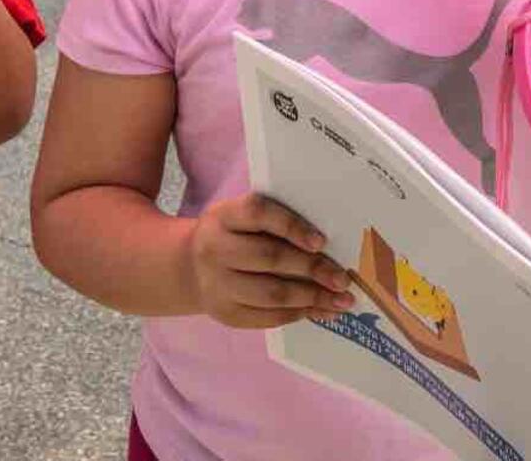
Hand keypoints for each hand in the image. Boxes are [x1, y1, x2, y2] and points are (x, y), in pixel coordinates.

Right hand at [186, 193, 355, 329]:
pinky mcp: (227, 314)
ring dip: (312, 297)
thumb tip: (325, 241)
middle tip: (343, 279)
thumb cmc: (229, 235)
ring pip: (272, 293)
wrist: (187, 267)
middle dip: (312, 269)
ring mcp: (218, 285)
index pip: (257, 213)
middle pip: (269, 258)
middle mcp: (216, 249)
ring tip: (341, 301)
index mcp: (223, 216)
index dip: (291, 226)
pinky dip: (299, 314)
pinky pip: (268, 317)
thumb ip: (271, 221)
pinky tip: (320, 310)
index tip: (322, 241)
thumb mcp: (237, 216)